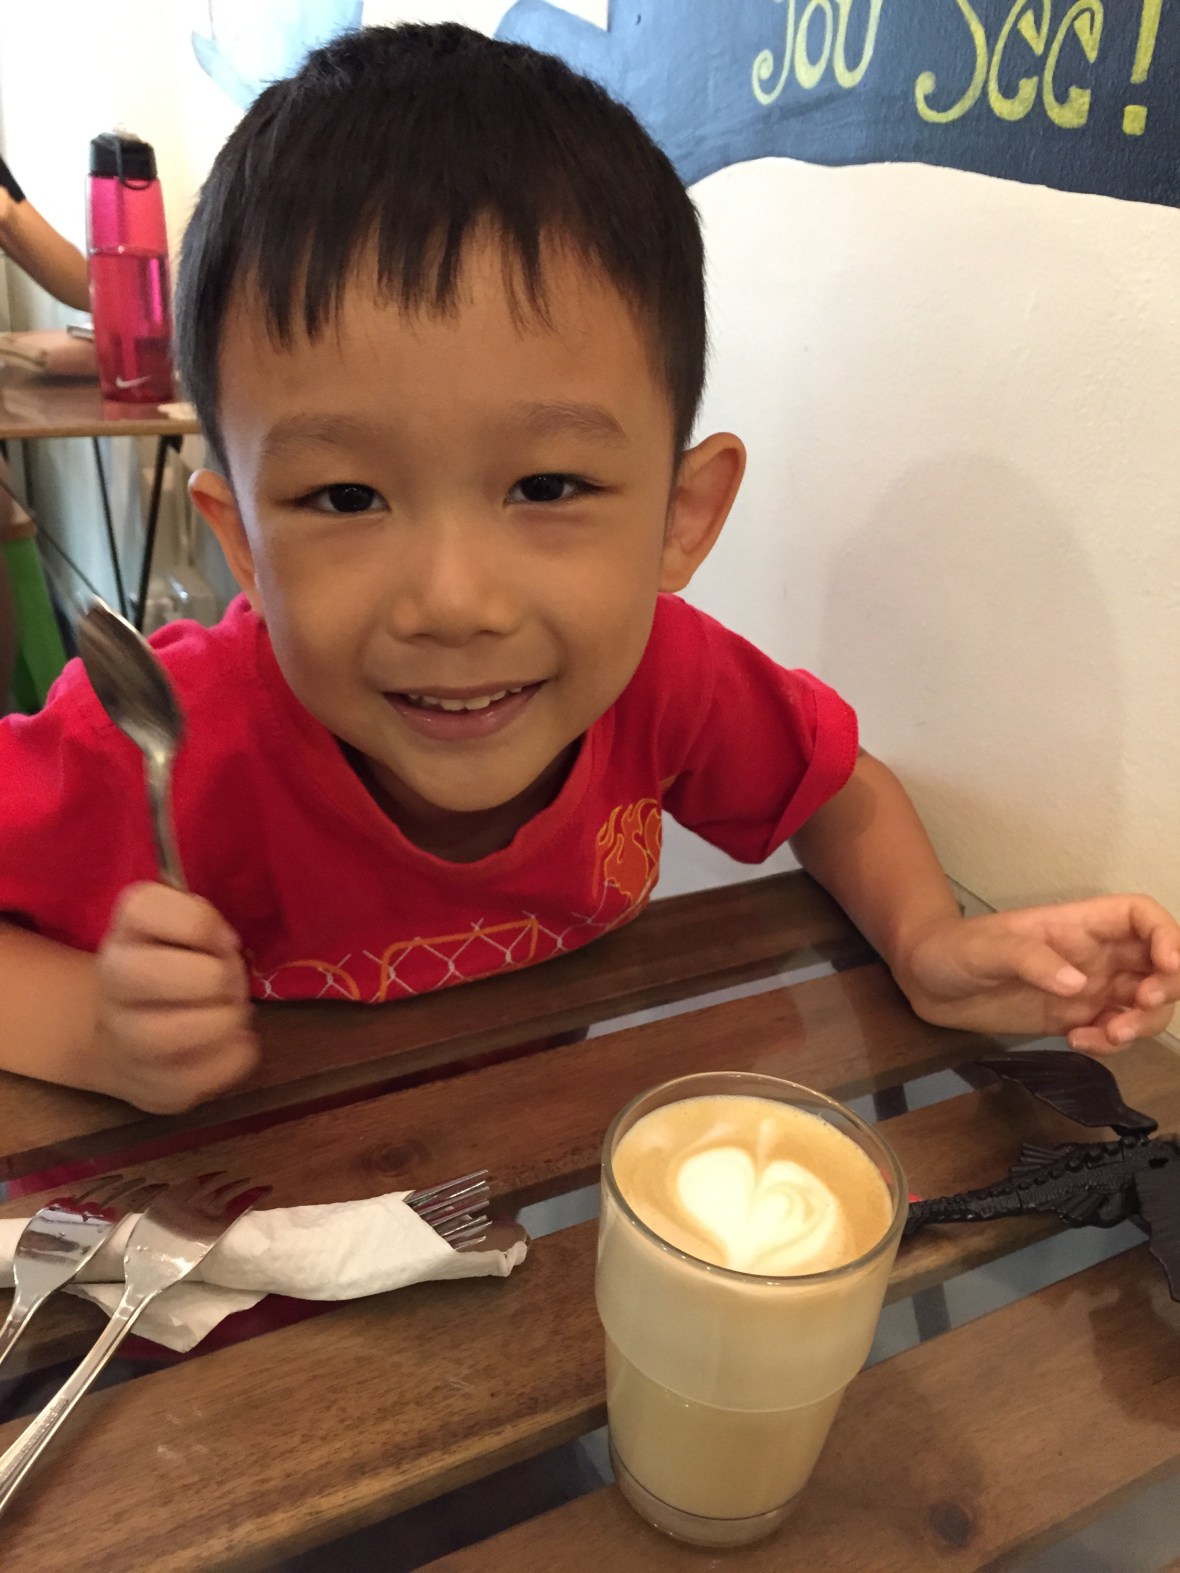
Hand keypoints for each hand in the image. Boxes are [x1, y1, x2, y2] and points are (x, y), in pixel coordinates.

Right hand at [94, 883, 257, 1111]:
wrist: (120, 1037)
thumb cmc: (171, 967)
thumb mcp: (181, 927)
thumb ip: (202, 920)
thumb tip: (226, 944)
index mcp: (125, 931)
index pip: (148, 909)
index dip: (202, 925)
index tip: (217, 941)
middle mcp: (113, 982)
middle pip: (159, 975)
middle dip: (215, 977)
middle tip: (225, 983)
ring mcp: (126, 1040)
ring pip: (176, 1033)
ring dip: (225, 1020)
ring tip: (231, 1014)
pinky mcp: (153, 1086)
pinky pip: (203, 1076)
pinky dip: (234, 1056)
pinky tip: (233, 1042)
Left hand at [896, 895, 1179, 1050]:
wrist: (926, 981)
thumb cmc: (952, 949)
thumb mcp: (983, 949)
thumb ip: (1027, 959)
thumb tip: (1077, 984)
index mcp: (1078, 924)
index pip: (1140, 916)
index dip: (1167, 935)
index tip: (1168, 966)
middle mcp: (1093, 955)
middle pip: (1158, 964)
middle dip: (1165, 989)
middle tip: (1138, 1009)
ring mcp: (1086, 988)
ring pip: (1144, 1004)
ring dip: (1141, 1024)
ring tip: (1105, 1036)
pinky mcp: (1073, 1019)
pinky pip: (1113, 1031)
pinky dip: (1110, 1043)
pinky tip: (1077, 1043)